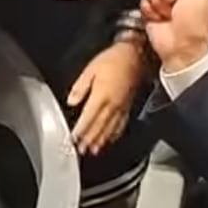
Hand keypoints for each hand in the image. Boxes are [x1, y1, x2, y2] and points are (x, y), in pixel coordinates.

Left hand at [67, 40, 144, 155]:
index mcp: (101, 96)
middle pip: (98, 127)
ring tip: (93, 151)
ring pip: (110, 129)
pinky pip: (121, 125)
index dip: (80, 131)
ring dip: (101, 141)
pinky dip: (114, 135)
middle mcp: (112, 105)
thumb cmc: (113, 59)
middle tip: (81, 151)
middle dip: (89, 140)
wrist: (135, 56)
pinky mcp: (128, 107)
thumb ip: (80, 87)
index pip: (88, 118)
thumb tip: (72, 102)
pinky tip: (110, 140)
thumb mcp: (90, 69)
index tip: (73, 140)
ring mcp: (121, 108)